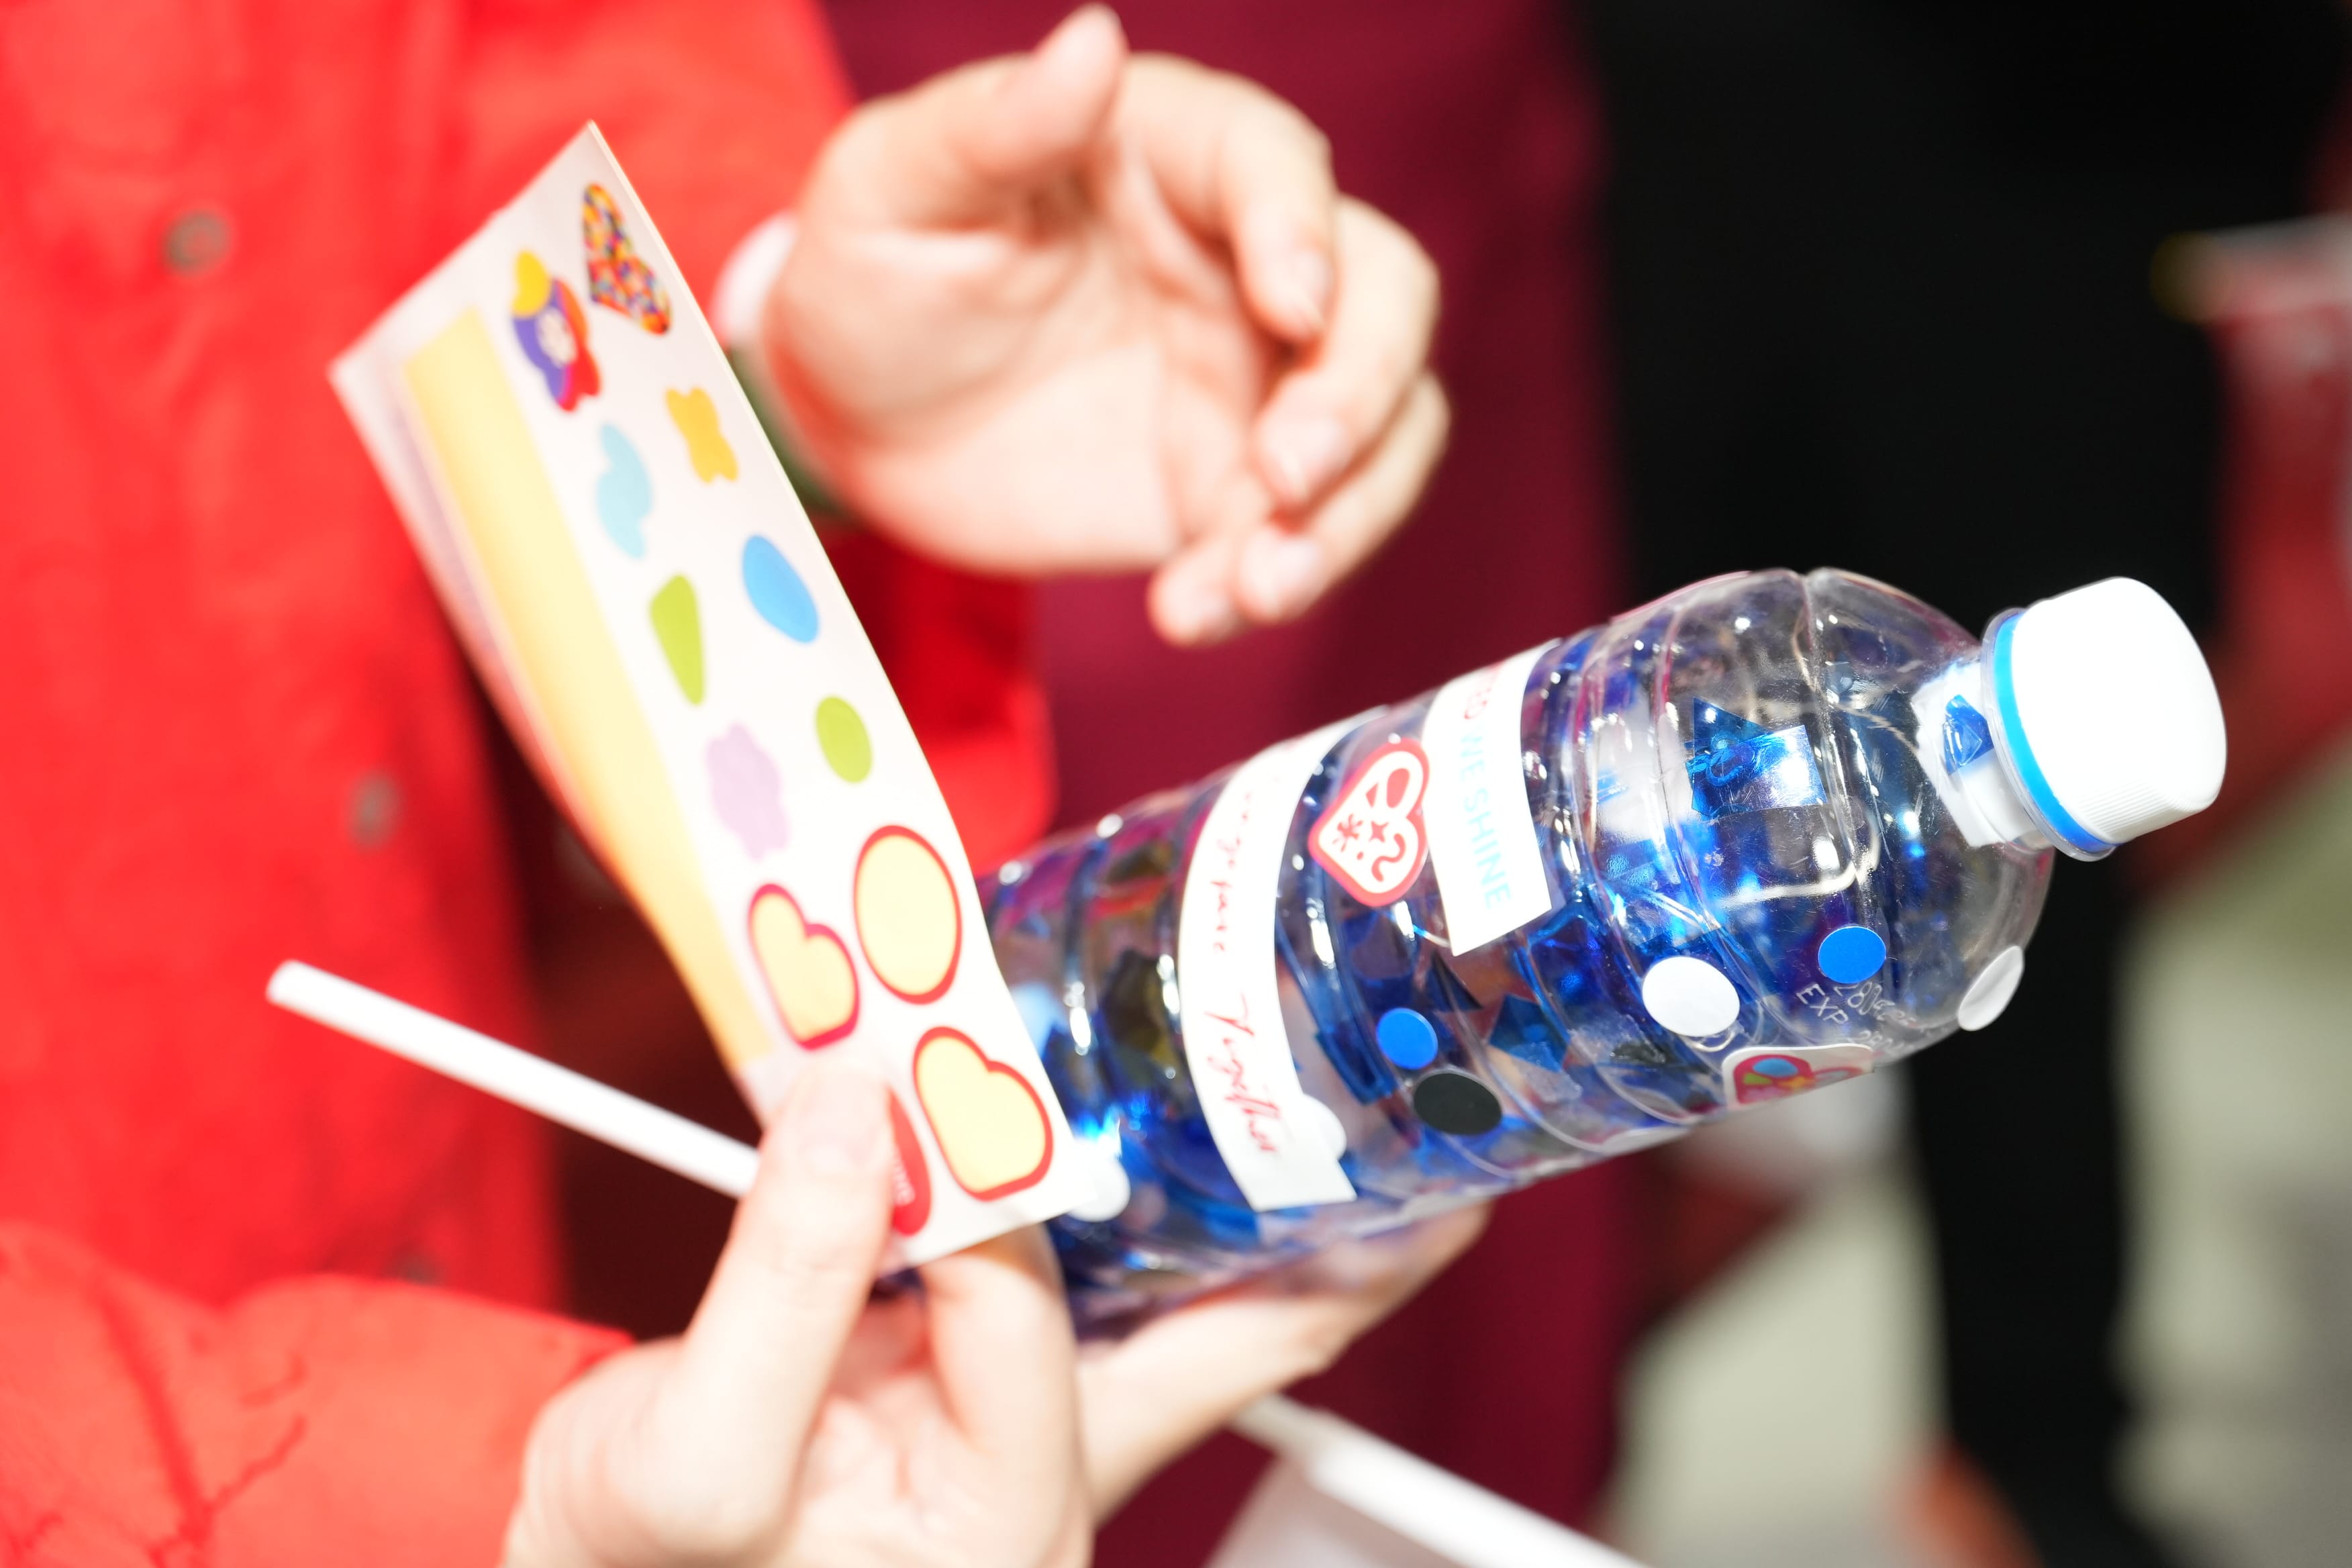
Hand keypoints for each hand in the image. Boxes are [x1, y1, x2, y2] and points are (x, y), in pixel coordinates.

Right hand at [502, 1058, 1483, 1564]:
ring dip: (1232, 1201)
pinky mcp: (985, 1379)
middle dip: (1328, 1233)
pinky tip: (1135, 1124)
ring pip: (1174, 1298)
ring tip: (1322, 1107)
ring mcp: (1030, 1426)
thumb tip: (863, 1106)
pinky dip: (1106, 1190)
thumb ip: (785, 1282)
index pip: (1028, 1307)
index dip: (985, 1176)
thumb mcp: (690, 1455)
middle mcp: (1055, 1473)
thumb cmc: (636, 1566)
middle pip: (1235, 1335)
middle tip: (1420, 1127)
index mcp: (1008, 1520)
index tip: (954, 1049)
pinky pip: (1078, 1273)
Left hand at [765, 5, 1448, 644]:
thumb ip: (993, 125)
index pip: (1276, 165)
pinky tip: (1190, 613)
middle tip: (1284, 476)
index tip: (1290, 307)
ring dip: (1346, 514)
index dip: (1302, 230)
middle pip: (1382, 297)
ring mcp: (1255, 380)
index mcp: (1170, 153)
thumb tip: (1092, 38)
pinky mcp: (1236, 487)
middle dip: (1359, 390)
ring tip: (1256, 586)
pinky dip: (1268, 582)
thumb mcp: (893, 189)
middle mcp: (1243, 260)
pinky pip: (1306, 532)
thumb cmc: (872, 272)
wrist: (852, 424)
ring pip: (1383, 426)